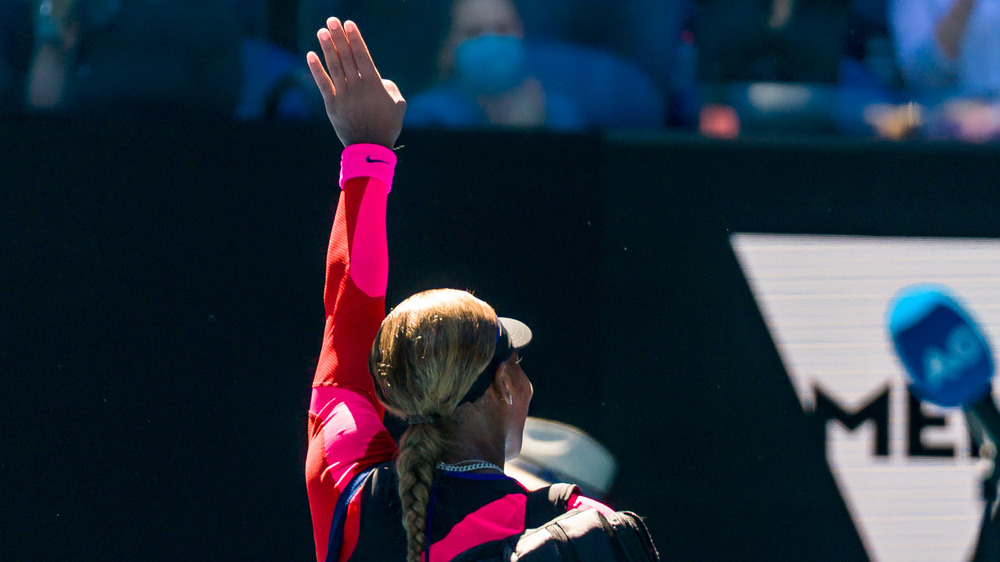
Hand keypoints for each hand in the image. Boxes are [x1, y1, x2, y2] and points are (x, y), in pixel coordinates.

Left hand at [306, 18, 405, 147]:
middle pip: (346, 57)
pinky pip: (322, 83)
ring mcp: (343, 96)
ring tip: (322, 31)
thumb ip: (389, 87)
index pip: (362, 56)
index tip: (349, 24)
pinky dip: (316, 69)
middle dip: (339, 37)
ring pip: (334, 67)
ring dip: (327, 48)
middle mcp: (357, 87)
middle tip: (332, 20)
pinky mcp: (332, 105)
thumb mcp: (398, 105)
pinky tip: (311, 55)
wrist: (370, 148)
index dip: (355, 39)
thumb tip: (378, 79)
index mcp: (374, 85)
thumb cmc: (388, 126)